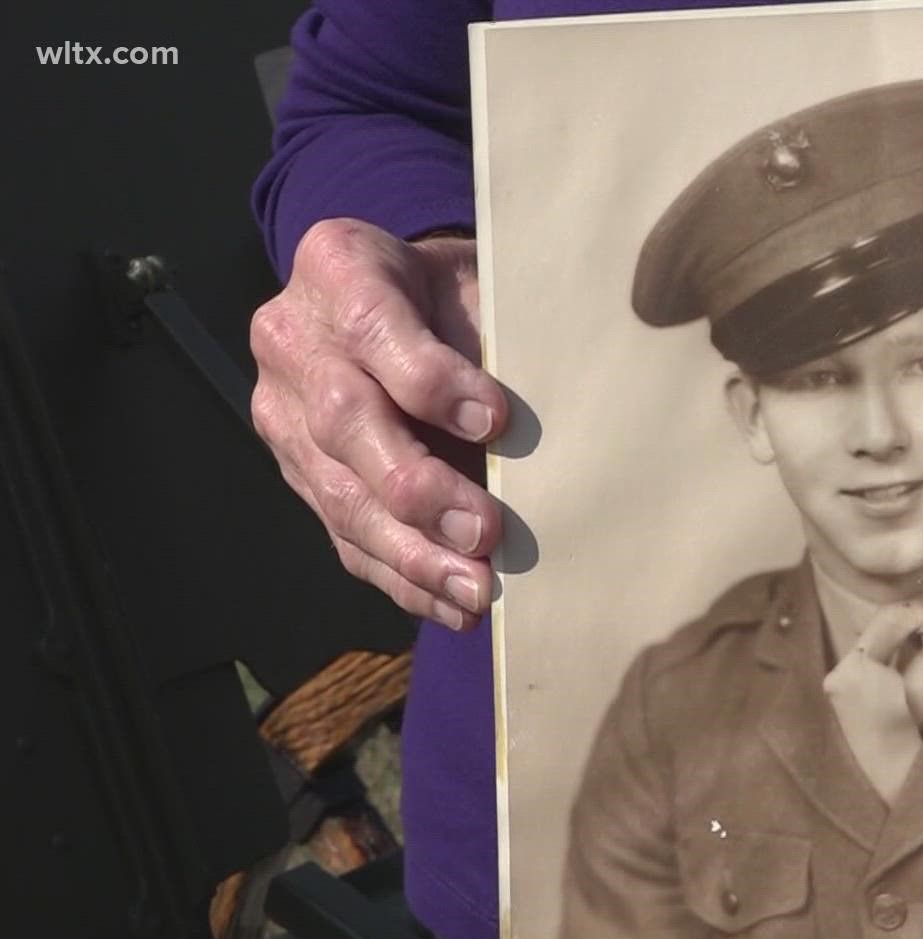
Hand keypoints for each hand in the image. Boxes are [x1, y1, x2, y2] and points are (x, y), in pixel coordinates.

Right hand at [249, 218, 505, 630]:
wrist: (387, 293)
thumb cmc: (451, 289)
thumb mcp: (474, 278)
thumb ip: (493, 333)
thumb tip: (554, 417)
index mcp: (338, 266)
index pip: (373, 327)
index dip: (430, 381)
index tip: (498, 422)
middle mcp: (293, 341)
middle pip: (344, 421)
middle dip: (418, 486)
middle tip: (484, 533)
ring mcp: (284, 414)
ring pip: (339, 493)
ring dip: (412, 552)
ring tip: (476, 590)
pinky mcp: (299, 474)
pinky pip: (344, 535)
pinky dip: (402, 576)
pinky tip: (452, 605)